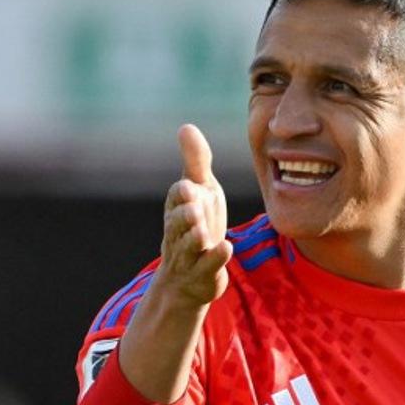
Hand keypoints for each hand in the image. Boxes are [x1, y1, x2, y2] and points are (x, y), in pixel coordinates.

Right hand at [156, 124, 232, 305]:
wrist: (187, 278)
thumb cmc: (196, 225)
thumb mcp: (199, 191)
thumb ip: (195, 162)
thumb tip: (186, 126)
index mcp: (178, 208)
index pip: (177, 197)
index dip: (183, 193)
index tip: (191, 187)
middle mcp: (180, 232)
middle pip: (178, 222)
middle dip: (184, 215)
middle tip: (194, 208)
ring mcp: (190, 255)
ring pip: (188, 246)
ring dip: (194, 238)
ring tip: (203, 231)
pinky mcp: (203, 274)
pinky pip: (208, 266)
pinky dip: (216, 258)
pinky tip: (227, 247)